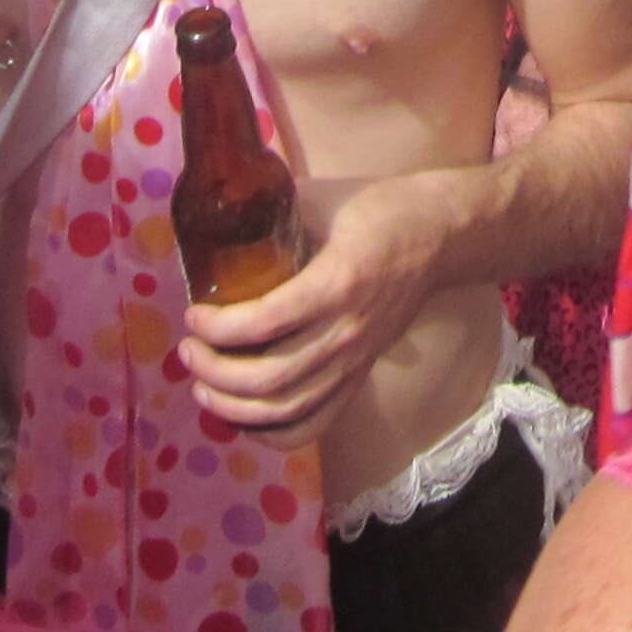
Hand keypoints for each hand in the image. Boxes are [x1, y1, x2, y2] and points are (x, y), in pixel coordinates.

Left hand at [178, 177, 450, 443]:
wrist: (442, 235)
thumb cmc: (379, 208)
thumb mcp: (322, 198)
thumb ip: (270, 212)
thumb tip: (215, 219)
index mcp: (337, 282)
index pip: (265, 322)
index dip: (218, 328)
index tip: (192, 315)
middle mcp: (347, 331)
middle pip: (271, 379)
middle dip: (216, 373)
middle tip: (188, 351)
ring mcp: (357, 360)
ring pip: (289, 409)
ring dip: (235, 408)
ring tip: (203, 386)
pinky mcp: (361, 374)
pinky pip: (316, 423)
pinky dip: (275, 433)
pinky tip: (244, 418)